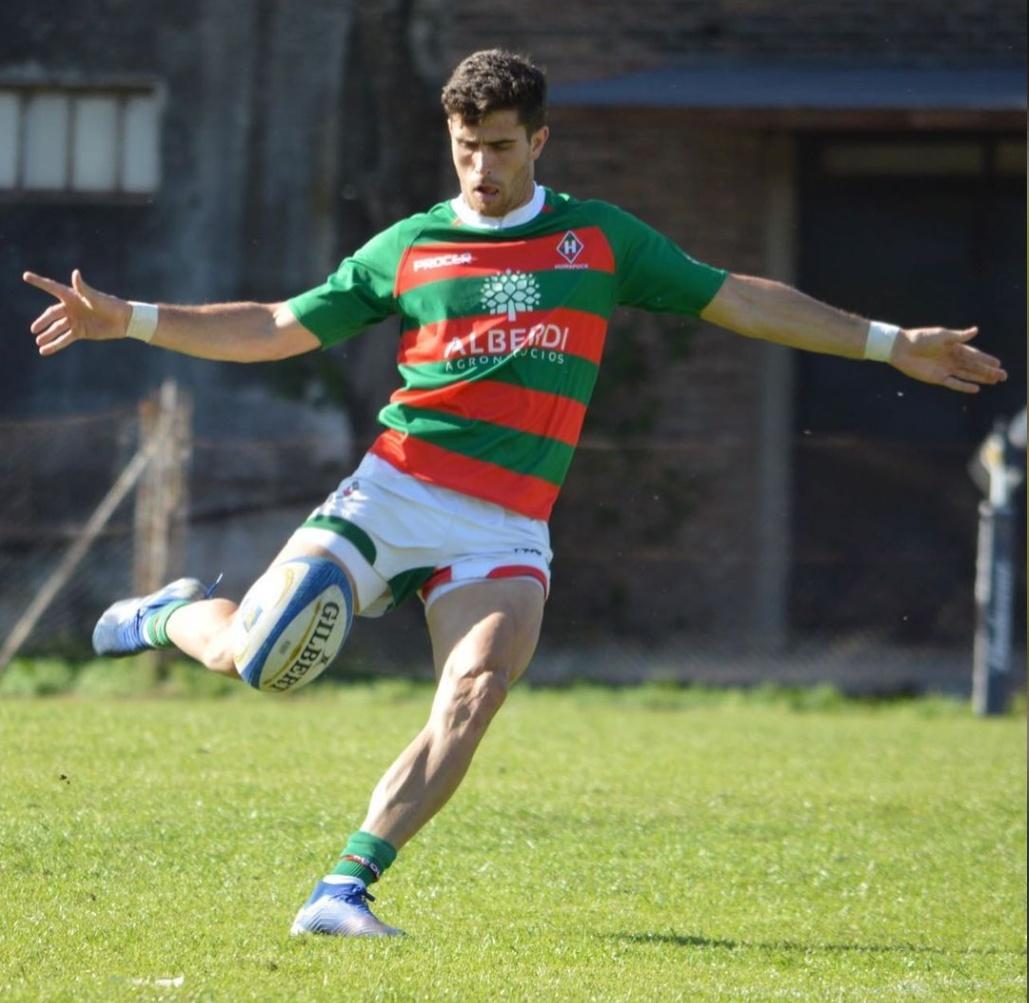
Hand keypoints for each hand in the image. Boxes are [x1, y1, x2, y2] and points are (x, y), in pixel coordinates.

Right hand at [23, 269, 131, 355]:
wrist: (124, 321)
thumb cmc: (110, 305)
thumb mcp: (95, 297)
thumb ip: (83, 288)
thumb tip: (75, 273)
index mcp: (72, 296)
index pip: (52, 287)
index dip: (39, 282)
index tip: (26, 276)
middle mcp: (71, 308)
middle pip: (52, 314)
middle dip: (43, 322)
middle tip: (34, 329)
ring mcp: (75, 320)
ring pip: (57, 328)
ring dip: (48, 335)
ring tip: (38, 342)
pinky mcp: (80, 332)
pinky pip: (65, 339)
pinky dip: (56, 344)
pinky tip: (45, 350)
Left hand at [891, 327, 1006, 393]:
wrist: (901, 348)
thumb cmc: (920, 338)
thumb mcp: (941, 335)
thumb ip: (958, 336)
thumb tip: (976, 331)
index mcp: (954, 346)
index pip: (974, 354)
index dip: (986, 359)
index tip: (998, 363)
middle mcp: (951, 358)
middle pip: (973, 366)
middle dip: (988, 371)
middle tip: (1003, 376)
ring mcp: (945, 369)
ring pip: (967, 374)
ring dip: (980, 378)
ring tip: (995, 381)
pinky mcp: (937, 378)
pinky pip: (954, 383)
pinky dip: (964, 386)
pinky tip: (976, 388)